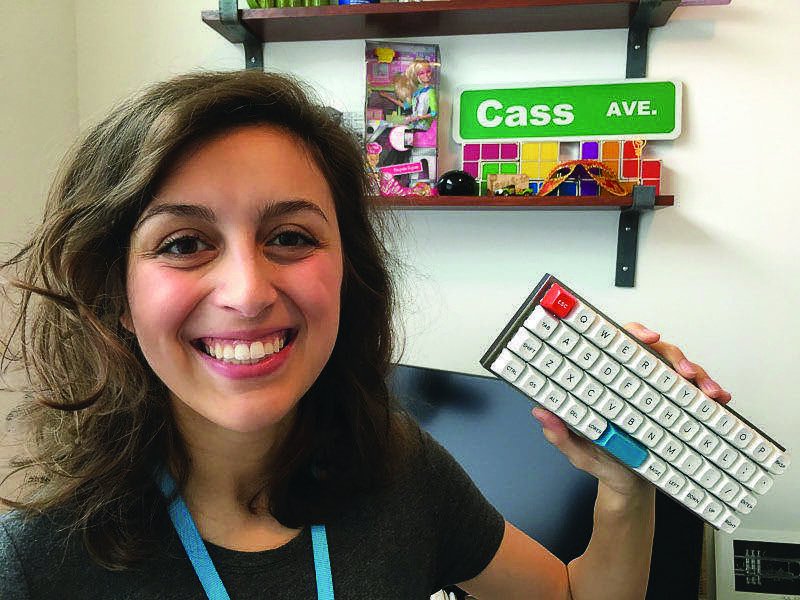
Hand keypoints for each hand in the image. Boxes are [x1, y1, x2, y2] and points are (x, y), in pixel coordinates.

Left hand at [532, 323, 731, 496]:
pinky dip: (710, 393)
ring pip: (680, 371)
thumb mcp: (578, 452)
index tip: (646, 336)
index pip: (617, 347)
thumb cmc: (602, 463)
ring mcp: (658, 395)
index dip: (632, 334)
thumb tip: (541, 412)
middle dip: (675, 356)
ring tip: (709, 392)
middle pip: (655, 353)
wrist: (630, 489)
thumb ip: (560, 434)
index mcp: (607, 384)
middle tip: (685, 372)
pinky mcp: (678, 408)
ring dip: (698, 376)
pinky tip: (719, 400)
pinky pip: (696, 395)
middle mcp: (634, 384)